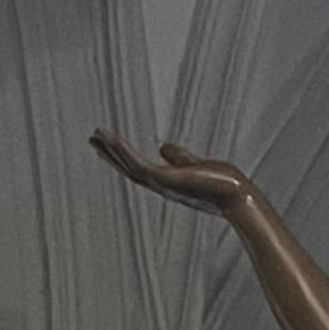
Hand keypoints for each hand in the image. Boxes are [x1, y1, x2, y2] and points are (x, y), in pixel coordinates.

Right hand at [94, 128, 257, 214]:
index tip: (107, 142)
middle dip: (110, 154)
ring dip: (113, 150)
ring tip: (97, 135)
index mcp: (167, 181)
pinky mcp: (164, 179)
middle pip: (128, 168)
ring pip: (129, 166)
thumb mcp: (194, 164)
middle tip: (92, 138)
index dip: (122, 156)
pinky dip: (124, 151)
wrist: (236, 195)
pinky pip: (137, 164)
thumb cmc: (221, 183)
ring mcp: (161, 184)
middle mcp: (160, 185)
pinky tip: (113, 139)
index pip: (138, 168)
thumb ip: (179, 157)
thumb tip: (163, 147)